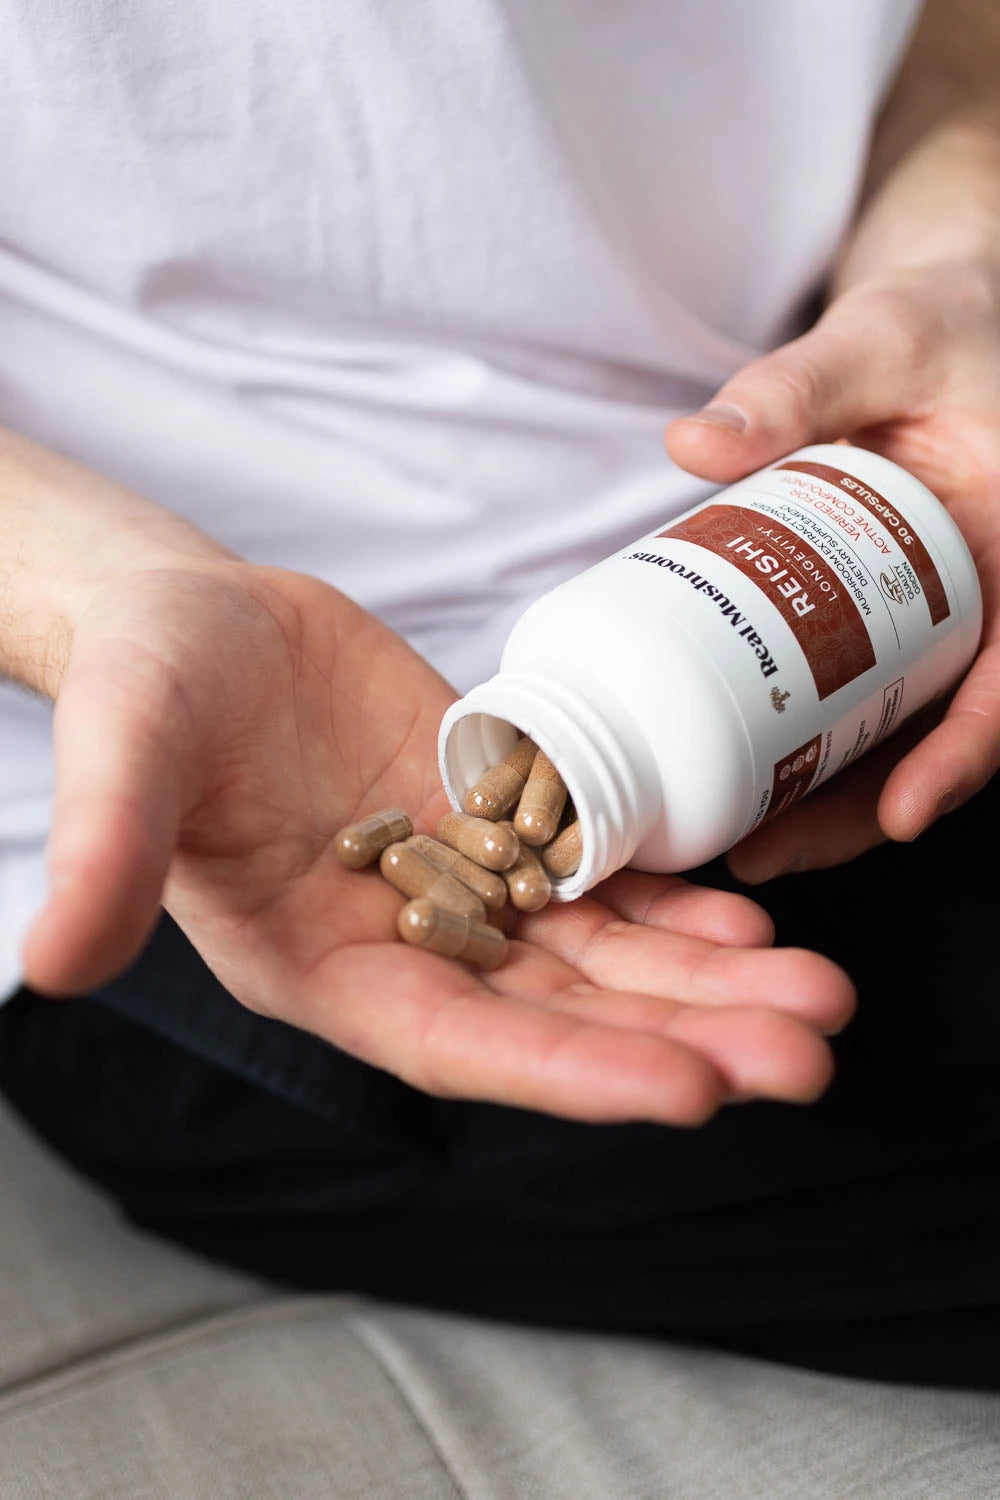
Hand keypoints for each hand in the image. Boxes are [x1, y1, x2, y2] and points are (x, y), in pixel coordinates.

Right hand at [23, 561, 853, 1123]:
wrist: (196, 625)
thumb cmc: (146, 686)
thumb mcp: (123, 749)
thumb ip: (106, 848)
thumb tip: (54, 958)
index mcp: (315, 964)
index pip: (455, 1042)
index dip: (566, 1072)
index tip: (686, 1092)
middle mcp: (399, 947)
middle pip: (556, 1016)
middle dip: (679, 1039)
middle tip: (805, 1052)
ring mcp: (454, 889)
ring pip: (593, 956)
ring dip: (703, 983)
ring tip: (815, 996)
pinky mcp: (490, 823)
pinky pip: (591, 879)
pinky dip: (668, 904)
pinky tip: (747, 919)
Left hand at [665, 262, 999, 881]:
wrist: (943, 329)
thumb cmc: (943, 327)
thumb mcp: (883, 338)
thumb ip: (799, 384)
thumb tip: (694, 442)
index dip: (964, 754)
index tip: (903, 812)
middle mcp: (995, 605)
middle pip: (943, 735)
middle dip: (861, 810)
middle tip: (766, 849)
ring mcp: (945, 621)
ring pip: (900, 733)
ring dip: (829, 798)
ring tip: (742, 839)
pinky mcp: (898, 621)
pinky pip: (866, 697)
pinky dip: (814, 743)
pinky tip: (744, 772)